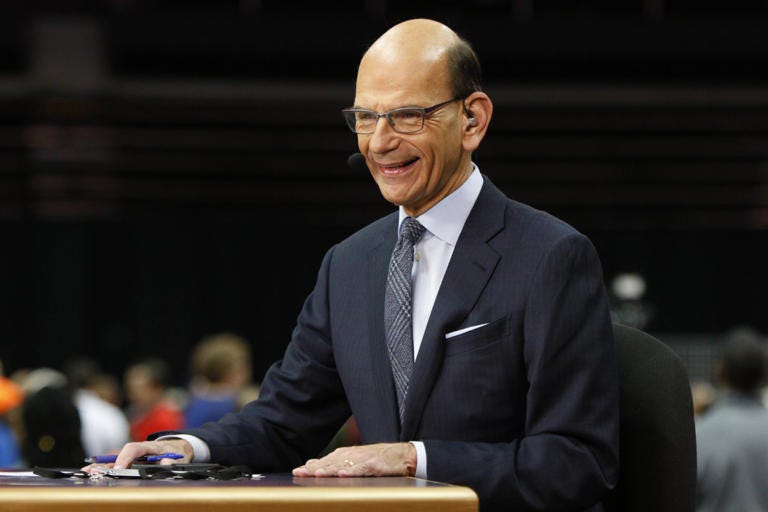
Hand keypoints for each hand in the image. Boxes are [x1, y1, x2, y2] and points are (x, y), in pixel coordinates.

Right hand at [81, 439, 193, 472]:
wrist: (178, 447)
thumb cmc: (176, 452)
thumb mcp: (179, 457)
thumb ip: (172, 460)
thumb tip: (165, 463)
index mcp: (149, 446)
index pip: (133, 448)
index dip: (125, 457)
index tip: (119, 468)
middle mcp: (139, 449)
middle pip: (119, 454)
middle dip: (105, 463)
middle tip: (91, 471)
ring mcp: (134, 455)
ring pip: (115, 459)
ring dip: (101, 466)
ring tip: (87, 473)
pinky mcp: (132, 461)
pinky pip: (116, 464)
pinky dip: (105, 469)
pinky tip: (94, 474)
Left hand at [292, 443, 415, 477]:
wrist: (401, 455)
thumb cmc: (376, 459)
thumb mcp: (354, 459)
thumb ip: (335, 463)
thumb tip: (312, 465)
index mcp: (344, 455)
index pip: (324, 461)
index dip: (310, 466)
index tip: (296, 472)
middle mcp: (351, 455)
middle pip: (329, 463)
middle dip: (314, 468)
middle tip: (300, 473)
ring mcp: (362, 460)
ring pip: (342, 465)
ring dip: (329, 469)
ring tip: (317, 474)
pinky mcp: (374, 465)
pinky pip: (361, 469)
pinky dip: (352, 472)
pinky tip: (343, 475)